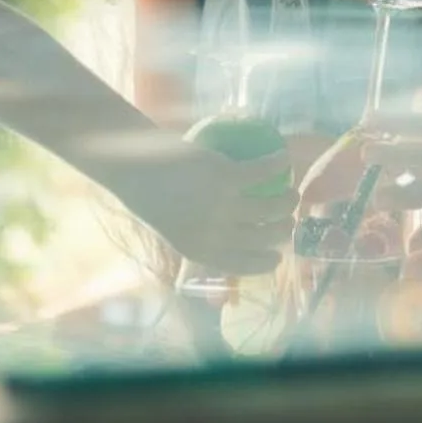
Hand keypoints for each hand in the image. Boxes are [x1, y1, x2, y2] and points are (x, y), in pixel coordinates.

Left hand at [132, 146, 296, 275]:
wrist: (130, 164)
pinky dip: (277, 164)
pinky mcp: (224, 176)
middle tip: (288, 219)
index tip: (277, 257)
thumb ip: (196, 232)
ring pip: (271, 206)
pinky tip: (283, 158)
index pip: (242, 264)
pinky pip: (262, 172)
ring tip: (292, 191)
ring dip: (289, 200)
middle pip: (264, 237)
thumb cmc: (145, 192)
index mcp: (198, 250)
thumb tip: (226, 232)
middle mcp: (213, 234)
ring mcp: (220, 205)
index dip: (265, 263)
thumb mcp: (169, 224)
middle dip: (284, 232)